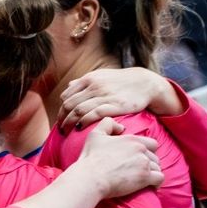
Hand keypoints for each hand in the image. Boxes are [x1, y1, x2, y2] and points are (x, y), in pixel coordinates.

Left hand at [58, 67, 179, 131]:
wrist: (145, 84)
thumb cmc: (121, 82)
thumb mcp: (101, 76)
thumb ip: (84, 82)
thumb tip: (69, 86)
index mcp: (89, 79)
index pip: (66, 96)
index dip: (61, 109)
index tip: (61, 119)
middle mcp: (94, 86)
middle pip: (69, 104)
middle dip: (62, 118)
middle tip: (60, 129)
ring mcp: (104, 95)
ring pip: (78, 110)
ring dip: (69, 123)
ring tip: (66, 131)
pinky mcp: (114, 105)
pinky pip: (93, 114)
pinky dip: (83, 121)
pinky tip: (79, 128)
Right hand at [79, 119, 162, 197]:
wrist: (90, 178)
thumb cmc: (91, 158)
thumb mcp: (95, 135)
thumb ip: (108, 124)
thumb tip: (121, 128)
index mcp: (132, 140)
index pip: (152, 143)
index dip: (148, 151)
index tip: (139, 158)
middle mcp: (141, 149)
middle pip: (155, 156)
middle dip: (149, 163)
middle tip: (139, 171)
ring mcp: (144, 163)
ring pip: (157, 167)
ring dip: (152, 173)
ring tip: (143, 179)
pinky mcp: (144, 177)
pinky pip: (159, 178)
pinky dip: (156, 182)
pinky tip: (150, 186)